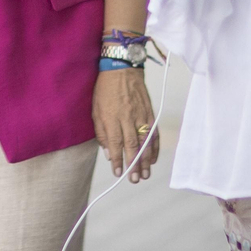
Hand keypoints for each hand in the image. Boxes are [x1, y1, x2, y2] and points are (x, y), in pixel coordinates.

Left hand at [92, 67, 158, 182]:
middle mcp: (127, 118)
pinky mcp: (150, 113)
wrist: (122, 70)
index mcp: (111, 117)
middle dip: (133, 165)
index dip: (117, 160)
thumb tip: (108, 153)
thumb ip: (101, 132)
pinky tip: (152, 159)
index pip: (115, 144)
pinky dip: (155, 147)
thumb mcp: (95, 110)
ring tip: (144, 175)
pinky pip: (154, 133)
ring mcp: (141, 116)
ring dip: (145, 161)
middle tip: (134, 180)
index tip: (118, 173)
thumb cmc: (105, 90)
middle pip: (132, 146)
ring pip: (145, 142)